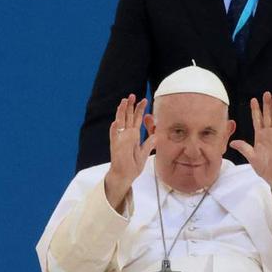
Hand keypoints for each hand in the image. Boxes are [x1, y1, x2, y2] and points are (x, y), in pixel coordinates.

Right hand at [104, 94, 153, 208]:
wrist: (124, 176)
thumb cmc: (133, 166)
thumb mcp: (144, 153)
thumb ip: (149, 143)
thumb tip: (157, 134)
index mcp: (133, 136)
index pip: (137, 120)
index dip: (140, 109)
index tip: (144, 100)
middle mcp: (126, 136)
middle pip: (128, 118)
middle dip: (130, 106)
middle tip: (132, 95)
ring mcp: (120, 140)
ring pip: (120, 123)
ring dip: (121, 113)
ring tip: (123, 102)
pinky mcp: (115, 147)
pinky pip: (114, 137)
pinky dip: (115, 130)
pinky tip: (116, 122)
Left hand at [229, 92, 271, 198]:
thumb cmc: (263, 166)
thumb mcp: (251, 156)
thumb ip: (243, 148)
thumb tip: (232, 143)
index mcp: (260, 136)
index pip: (257, 119)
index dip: (255, 110)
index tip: (253, 99)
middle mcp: (270, 134)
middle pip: (268, 116)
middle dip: (267, 105)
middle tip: (267, 93)